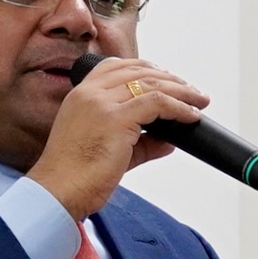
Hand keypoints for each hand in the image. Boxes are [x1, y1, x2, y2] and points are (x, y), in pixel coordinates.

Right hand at [26, 57, 209, 219]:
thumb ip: (141, 143)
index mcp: (81, 95)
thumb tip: (167, 141)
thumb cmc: (75, 176)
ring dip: (181, 91)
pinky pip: (157, 103)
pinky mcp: (116, 119)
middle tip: (192, 92)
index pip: (118, 67)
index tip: (168, 80)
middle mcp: (90, 93)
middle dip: (170, 78)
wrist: (58, 191)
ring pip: (151, 84)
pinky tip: (191, 115)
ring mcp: (102, 103)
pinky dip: (179, 107)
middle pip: (138, 70)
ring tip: (199, 100)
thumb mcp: (112, 151)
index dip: (148, 69)